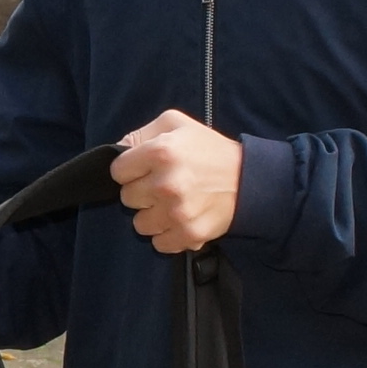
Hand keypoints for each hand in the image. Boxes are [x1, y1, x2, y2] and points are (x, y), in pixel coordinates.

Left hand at [113, 109, 241, 254]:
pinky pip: (159, 243)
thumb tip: (118, 150)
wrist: (249, 180)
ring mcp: (177, 212)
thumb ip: (142, 133)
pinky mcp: (189, 234)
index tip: (145, 169)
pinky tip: (180, 220)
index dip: (130, 170)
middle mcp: (165, 183)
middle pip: (127, 198)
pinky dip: (167, 235)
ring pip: (140, 224)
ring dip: (153, 216)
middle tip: (163, 185)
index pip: (117, 171)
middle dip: (142, 192)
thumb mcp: (176, 124)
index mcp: (160, 151)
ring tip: (172, 204)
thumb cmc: (209, 150)